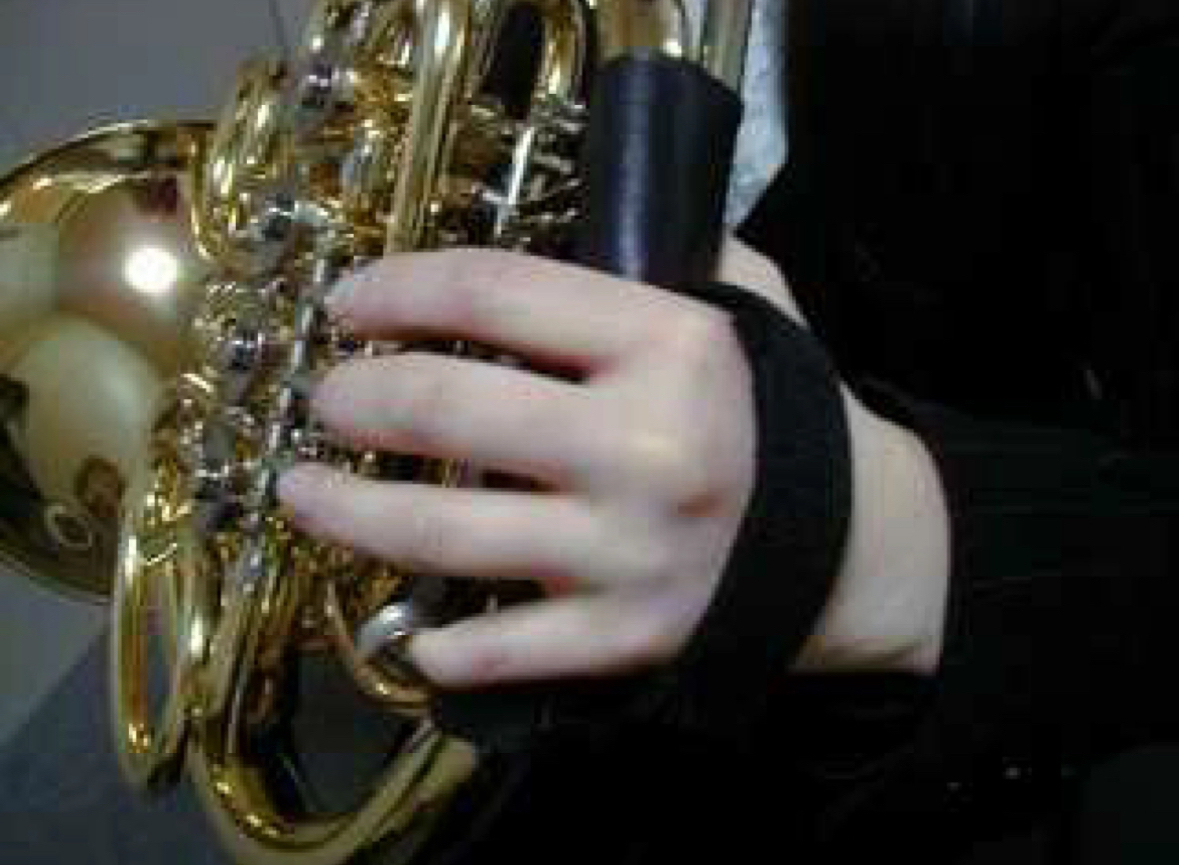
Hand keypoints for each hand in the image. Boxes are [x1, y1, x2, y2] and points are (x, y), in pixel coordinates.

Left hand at [279, 244, 760, 687]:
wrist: (854, 543)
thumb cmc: (775, 412)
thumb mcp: (746, 305)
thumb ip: (673, 251)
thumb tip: (580, 210)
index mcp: (672, 346)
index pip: (496, 292)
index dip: (399, 289)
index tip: (348, 305)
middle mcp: (646, 447)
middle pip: (447, 406)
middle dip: (357, 398)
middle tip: (326, 400)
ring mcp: (631, 552)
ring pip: (443, 531)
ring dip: (348, 510)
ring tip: (303, 494)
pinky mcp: (627, 636)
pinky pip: (501, 648)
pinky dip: (438, 642)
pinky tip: (405, 628)